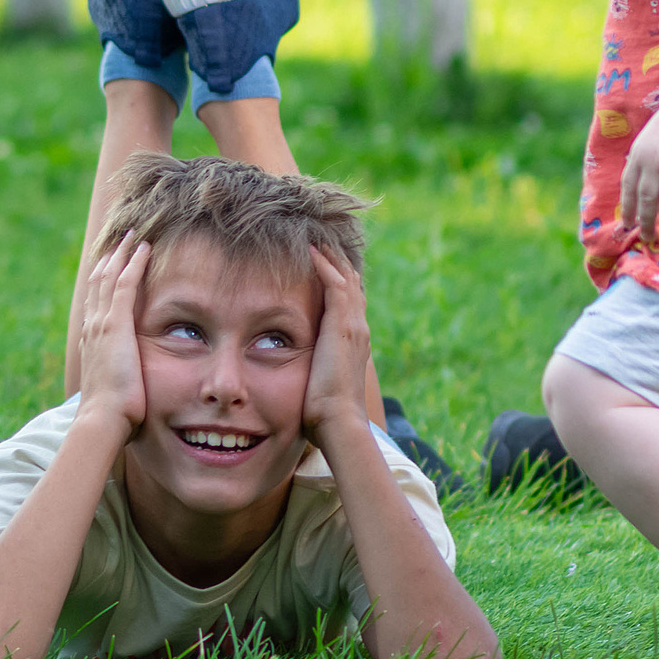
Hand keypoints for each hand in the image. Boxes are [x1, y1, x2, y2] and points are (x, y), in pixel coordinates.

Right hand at [76, 236, 150, 440]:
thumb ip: (117, 378)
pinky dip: (133, 264)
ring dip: (121, 255)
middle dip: (109, 259)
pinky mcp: (116, 325)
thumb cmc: (111, 414)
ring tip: (132, 237)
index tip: (110, 265)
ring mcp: (102, 325)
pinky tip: (144, 249)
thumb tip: (124, 387)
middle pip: (99, 283)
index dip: (103, 280)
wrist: (102, 419)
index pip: (97, 302)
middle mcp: (92, 328)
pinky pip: (126, 285)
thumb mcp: (112, 389)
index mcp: (91, 341)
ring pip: (110, 278)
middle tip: (119, 240)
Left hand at [300, 250, 375, 452]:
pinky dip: (324, 265)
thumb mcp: (320, 383)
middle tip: (322, 240)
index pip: (348, 302)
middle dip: (337, 262)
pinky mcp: (342, 326)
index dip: (337, 281)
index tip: (322, 263)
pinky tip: (310, 250)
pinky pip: (336, 285)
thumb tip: (300, 376)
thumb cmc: (324, 412)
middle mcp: (358, 329)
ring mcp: (353, 326)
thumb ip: (314, 371)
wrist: (339, 421)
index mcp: (353, 342)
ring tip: (316, 237)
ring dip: (331, 257)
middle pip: (351, 284)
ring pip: (346, 279)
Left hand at [619, 103, 658, 251]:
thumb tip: (636, 195)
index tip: (628, 226)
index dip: (628, 209)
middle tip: (648, 238)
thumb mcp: (647, 143)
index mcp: (639, 157)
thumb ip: (642, 166)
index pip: (629, 188)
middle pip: (648, 199)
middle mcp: (656, 162)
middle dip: (646, 222)